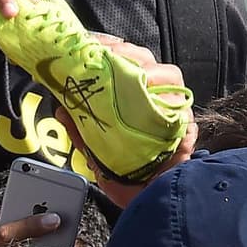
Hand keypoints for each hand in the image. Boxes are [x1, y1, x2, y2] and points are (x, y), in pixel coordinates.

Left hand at [58, 36, 196, 207]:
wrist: (145, 201)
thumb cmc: (123, 174)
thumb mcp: (94, 151)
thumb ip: (79, 129)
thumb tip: (60, 106)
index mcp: (132, 98)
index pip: (124, 64)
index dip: (111, 50)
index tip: (92, 44)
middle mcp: (154, 99)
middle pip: (148, 63)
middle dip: (130, 55)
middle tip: (111, 56)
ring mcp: (172, 112)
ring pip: (171, 77)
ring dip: (153, 73)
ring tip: (135, 75)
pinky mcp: (186, 130)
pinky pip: (184, 112)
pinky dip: (173, 106)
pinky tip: (158, 101)